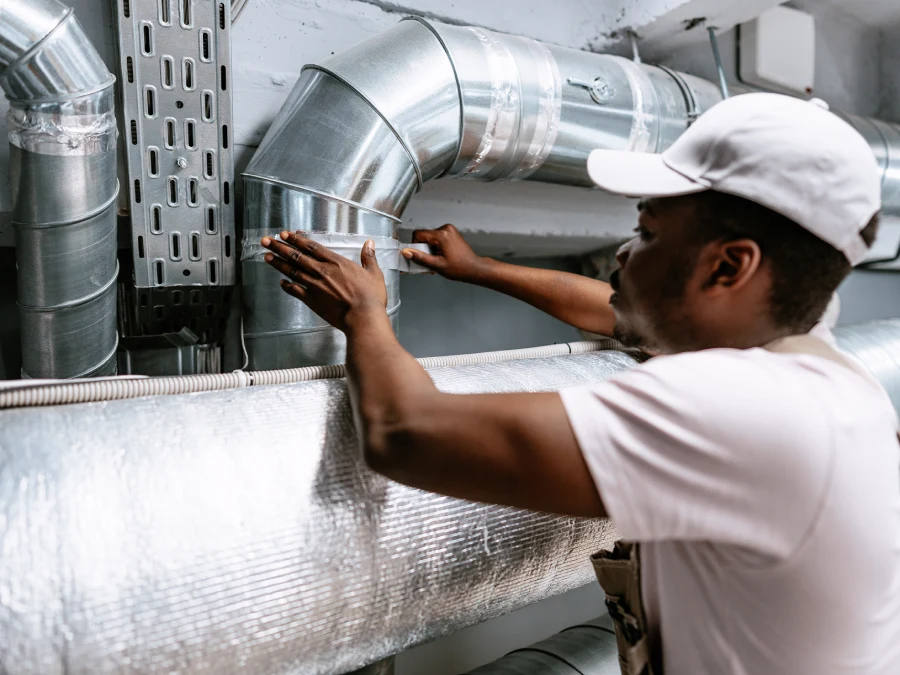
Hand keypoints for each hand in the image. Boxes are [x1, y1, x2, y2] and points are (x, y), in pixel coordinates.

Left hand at [262, 231, 387, 331]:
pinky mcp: (312, 301)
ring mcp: (315, 286)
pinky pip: (295, 291)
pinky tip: (281, 282)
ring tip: (266, 256)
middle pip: (296, 256)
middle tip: (267, 240)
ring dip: (278, 263)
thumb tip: (369, 244)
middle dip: (280, 247)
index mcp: (336, 263)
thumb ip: (369, 257)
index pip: (312, 247)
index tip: (286, 234)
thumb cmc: (370, 297)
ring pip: (292, 271)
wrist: (363, 317)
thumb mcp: (374, 273)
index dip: (297, 239)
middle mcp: (322, 271)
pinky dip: (287, 286)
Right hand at [402, 224, 489, 281]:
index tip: (419, 256)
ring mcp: (449, 230)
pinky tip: (441, 256)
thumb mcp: (436, 265)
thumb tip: (407, 252)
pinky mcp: (451, 233)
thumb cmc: (460, 268)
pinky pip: (436, 238)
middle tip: (431, 261)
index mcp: (442, 235)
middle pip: (424, 237)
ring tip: (438, 260)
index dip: (415, 246)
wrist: (474, 268)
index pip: (418, 234)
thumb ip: (420, 258)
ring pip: (430, 238)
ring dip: (430, 250)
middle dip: (424, 250)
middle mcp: (446, 229)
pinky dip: (435, 248)